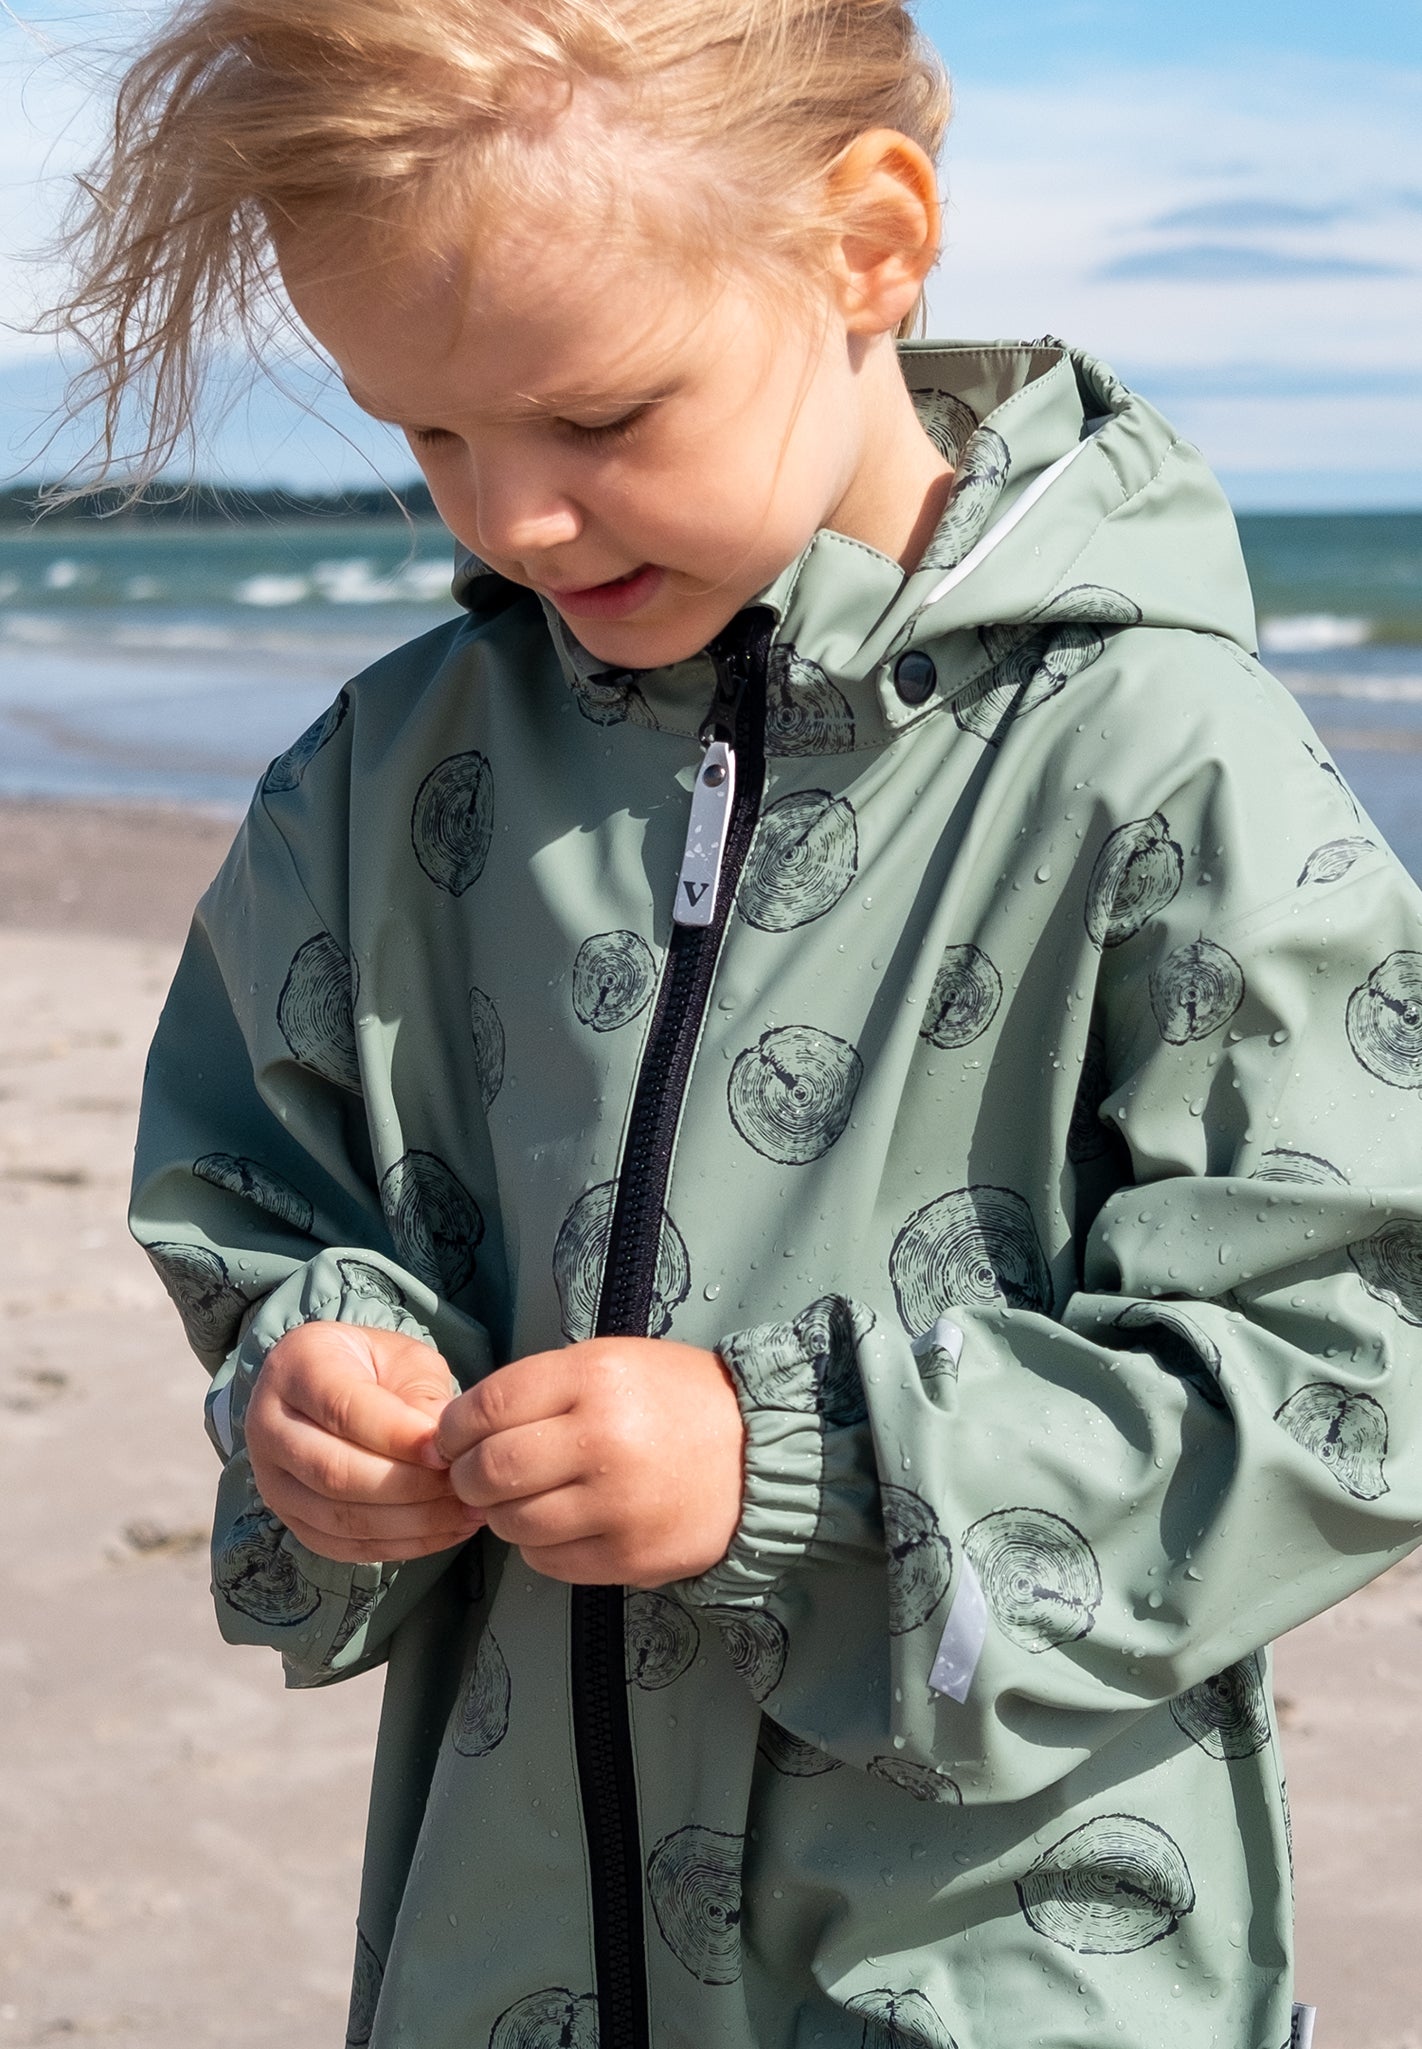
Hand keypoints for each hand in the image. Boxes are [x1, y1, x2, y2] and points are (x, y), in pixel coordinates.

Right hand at [245, 1321, 481, 1563]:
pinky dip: (401, 1545)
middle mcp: (268, 1426)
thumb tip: (443, 1448)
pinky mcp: (292, 1520)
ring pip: (339, 1517)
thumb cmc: (376, 1368)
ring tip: (466, 1512)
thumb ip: (421, 1396)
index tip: (447, 1451)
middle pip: (334, 1472)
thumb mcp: (404, 1360)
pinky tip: (446, 1531)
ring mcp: (272, 1481)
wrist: (336, 1386)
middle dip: (408, 1485)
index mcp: (295, 1368)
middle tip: (463, 1484)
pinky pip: (344, 1546)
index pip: (343, 1411)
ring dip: (411, 1522)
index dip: (398, 1436)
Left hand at [434, 1338, 745, 1587]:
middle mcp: (602, 1439)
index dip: (453, 1429)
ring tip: (524, 1499)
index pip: (487, 1407)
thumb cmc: (677, 1399)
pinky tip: (562, 1524)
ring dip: (503, 1515)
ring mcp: (617, 1505)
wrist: (762, 1452)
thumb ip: (541, 1387)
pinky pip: (548, 1562)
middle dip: (467, 1477)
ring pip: (513, 1523)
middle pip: (490, 1470)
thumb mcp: (612, 1361)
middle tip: (477, 1476)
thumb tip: (464, 1427)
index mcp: (594, 1377)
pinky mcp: (630, 1556)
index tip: (451, 1439)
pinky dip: (539, 1547)